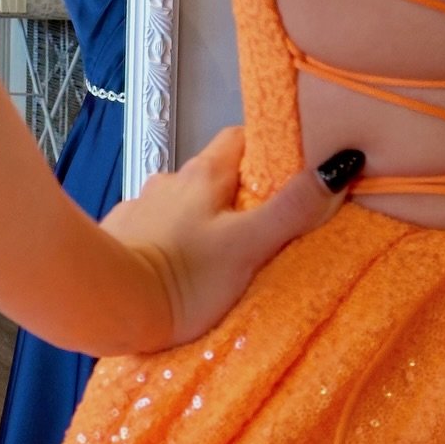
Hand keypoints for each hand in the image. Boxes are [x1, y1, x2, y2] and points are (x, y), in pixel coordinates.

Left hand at [100, 127, 363, 347]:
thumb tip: (339, 165)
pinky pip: (154, 231)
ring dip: (202, 221)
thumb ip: (292, 208)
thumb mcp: (249, 244)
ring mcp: (140, 207)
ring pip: (182, 204)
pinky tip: (179, 269)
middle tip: (266, 224)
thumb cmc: (181, 276)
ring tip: (222, 255)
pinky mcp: (120, 236)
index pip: (240, 139)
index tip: (292, 172)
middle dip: (239, 193)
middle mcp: (168, 182)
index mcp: (203, 175)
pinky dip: (170, 242)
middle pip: (212, 174)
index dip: (268, 150)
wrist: (106, 304)